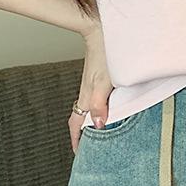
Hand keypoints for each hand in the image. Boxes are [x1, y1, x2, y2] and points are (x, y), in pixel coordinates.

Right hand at [69, 22, 113, 154]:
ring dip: (91, 122)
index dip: (77, 140)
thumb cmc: (104, 54)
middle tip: (90, 148)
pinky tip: (108, 109)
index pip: (76, 124)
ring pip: (88, 109)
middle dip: (83, 134)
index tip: (79, 154)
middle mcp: (86, 93)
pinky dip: (99, 110)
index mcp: (85, 97)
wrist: (100, 31)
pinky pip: (95, 100)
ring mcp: (91, 86)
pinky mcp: (98, 79)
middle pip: (81, 118)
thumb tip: (97, 125)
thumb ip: (100, 104)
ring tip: (99, 133)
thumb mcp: (104, 82)